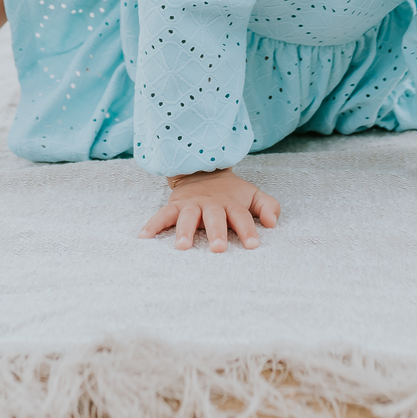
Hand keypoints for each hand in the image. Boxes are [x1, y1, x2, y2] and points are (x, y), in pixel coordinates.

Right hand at [138, 167, 280, 251]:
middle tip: (218, 248)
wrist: (203, 170)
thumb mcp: (252, 195)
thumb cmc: (231, 192)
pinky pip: (162, 214)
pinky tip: (144, 237)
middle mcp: (211, 204)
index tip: (253, 245)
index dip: (248, 230)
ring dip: (184, 230)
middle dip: (216, 232)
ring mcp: (192, 204)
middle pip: (214, 218)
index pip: (242, 217)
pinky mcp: (175, 205)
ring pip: (187, 217)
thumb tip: (273, 222)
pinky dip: (153, 225)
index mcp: (232, 203)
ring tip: (181, 247)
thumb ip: (267, 206)